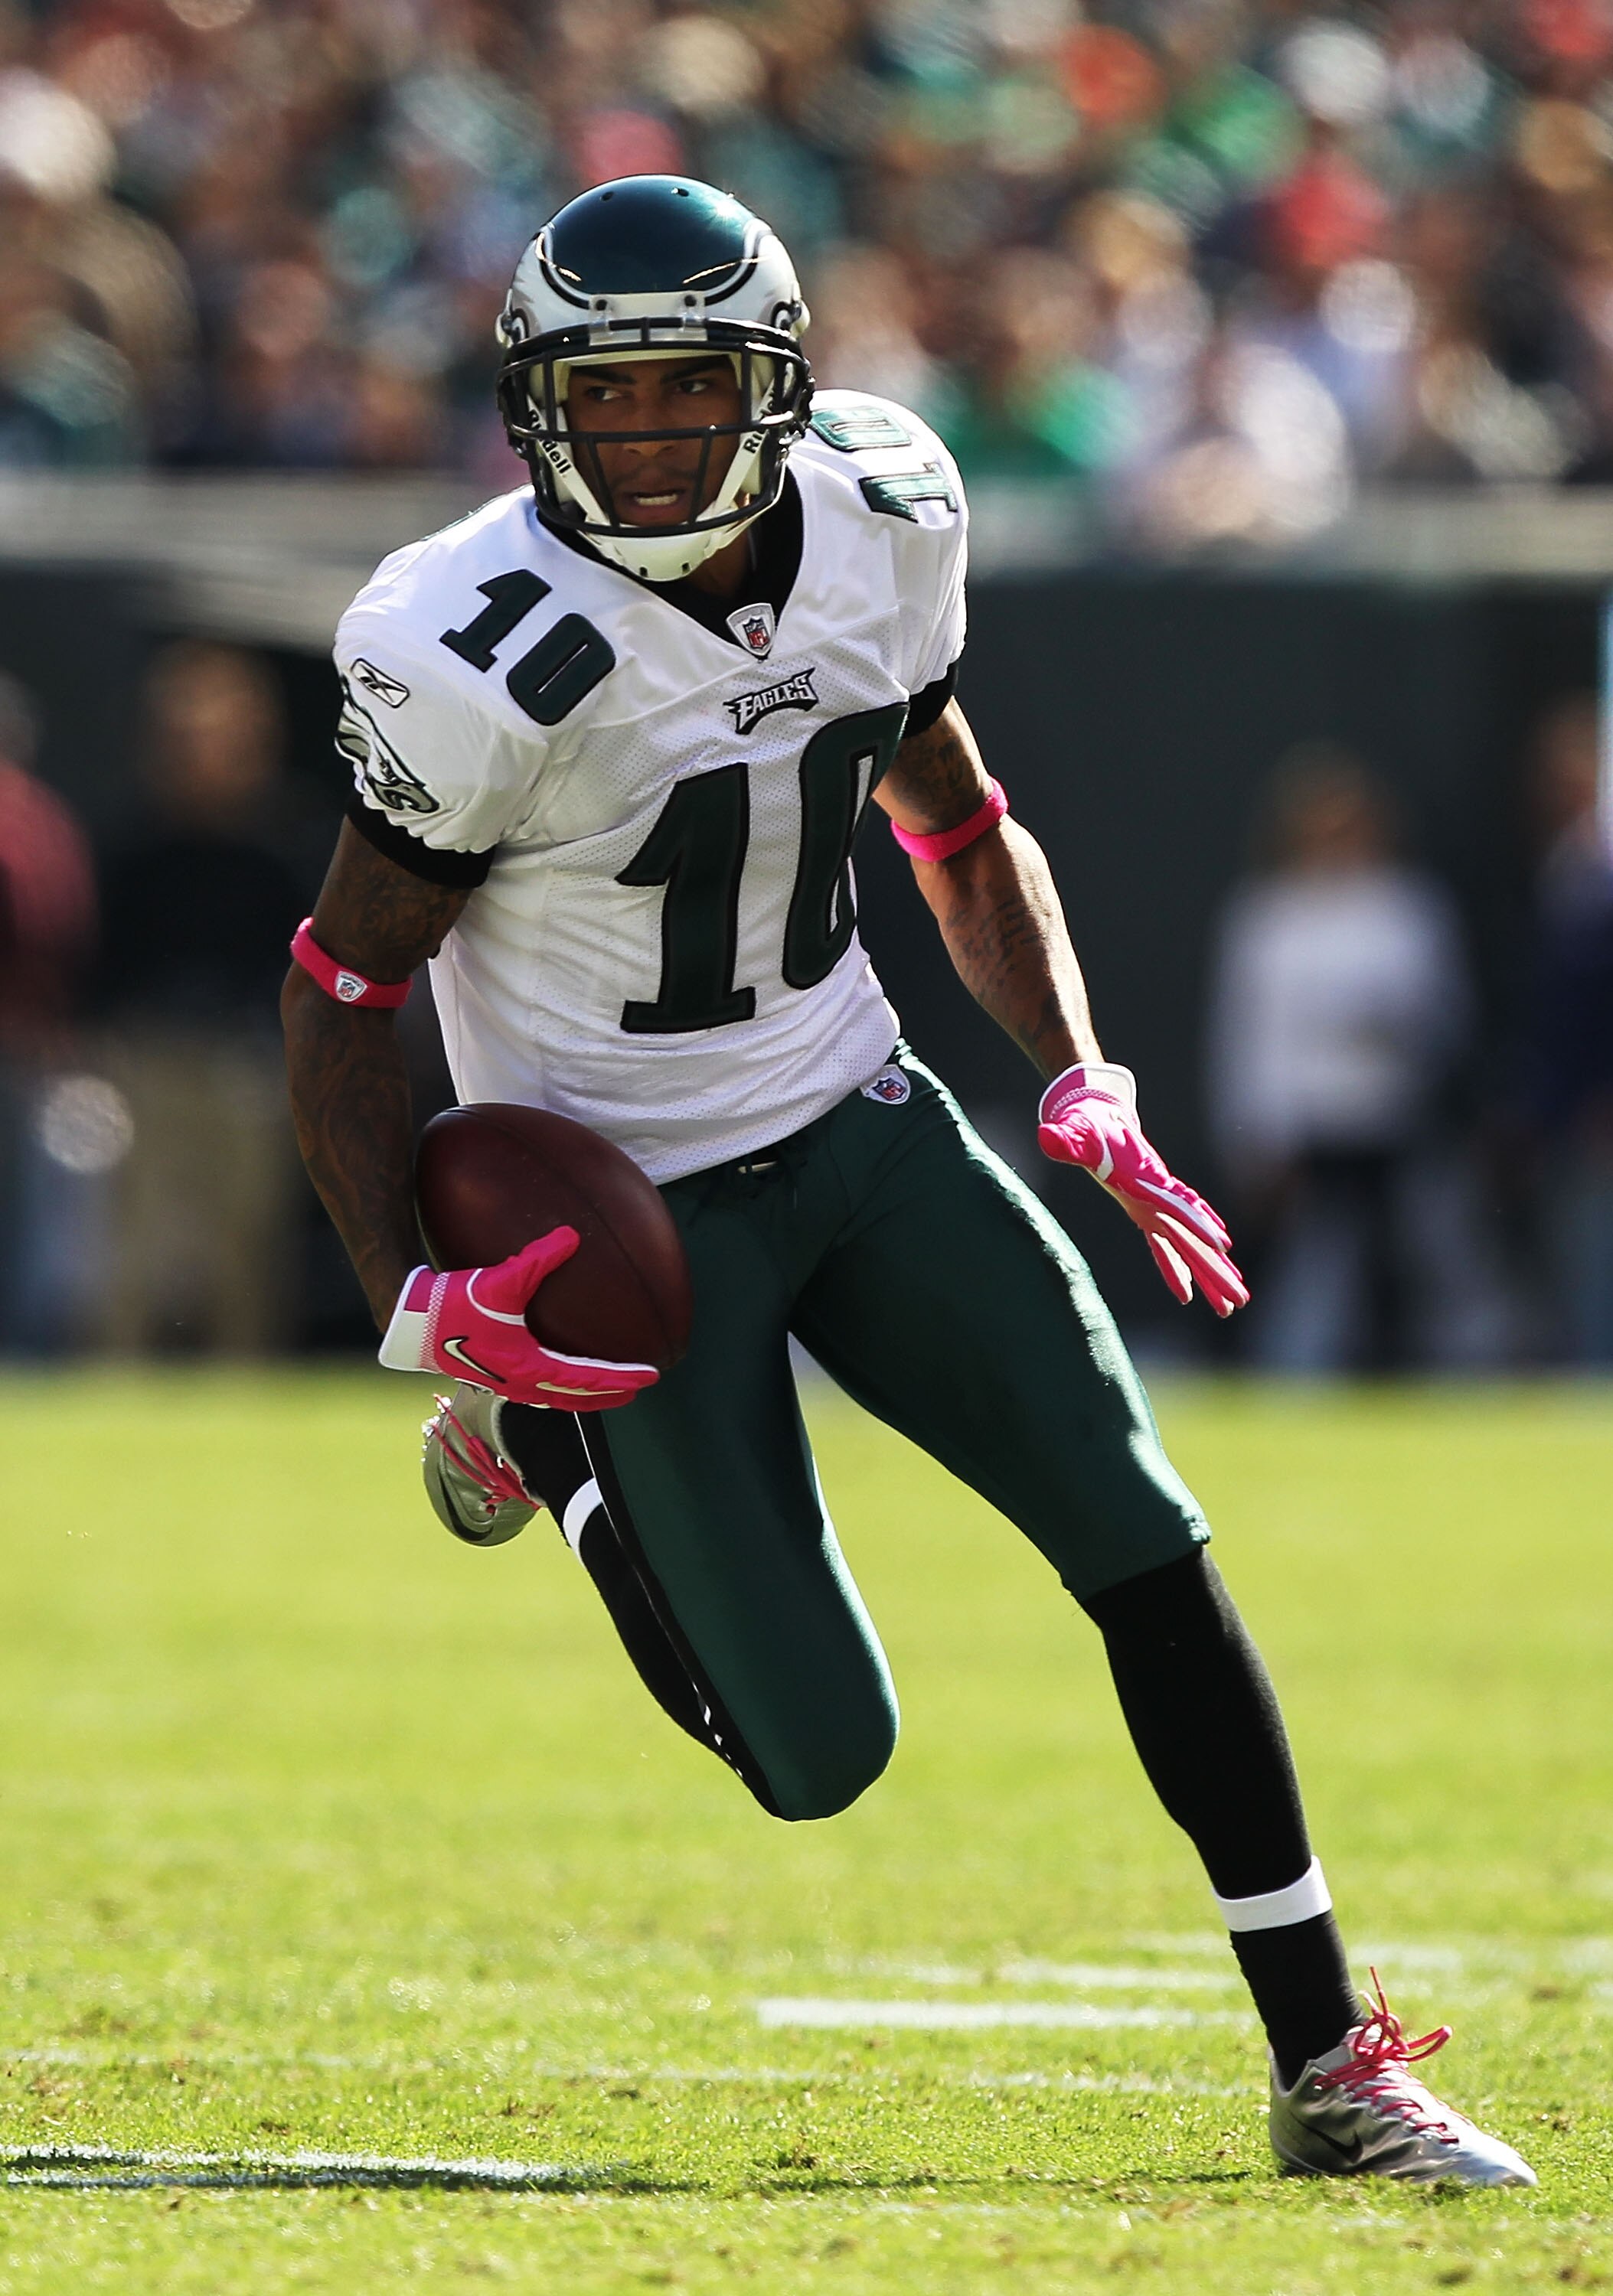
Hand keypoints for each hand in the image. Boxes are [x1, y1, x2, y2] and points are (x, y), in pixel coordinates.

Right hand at [379, 1228, 659, 1406]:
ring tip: (607, 1386)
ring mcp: (506, 1384)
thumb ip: (538, 1259)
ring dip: (586, 1394)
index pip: (586, 1379)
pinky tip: (563, 1371)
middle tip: (638, 1387)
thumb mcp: (499, 1281)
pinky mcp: (494, 1376)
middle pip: (576, 1397)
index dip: (620, 1378)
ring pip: (557, 1396)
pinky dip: (561, 1386)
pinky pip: (540, 1388)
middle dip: (609, 1393)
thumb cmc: (452, 1305)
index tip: (649, 1376)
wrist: (411, 1325)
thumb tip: (572, 1236)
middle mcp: (520, 1383)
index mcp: (527, 1366)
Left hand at [1037, 1063, 1248, 1317]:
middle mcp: (1159, 1198)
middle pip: (1194, 1239)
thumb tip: (1048, 1136)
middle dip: (1218, 1270)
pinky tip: (1190, 1295)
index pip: (1179, 1207)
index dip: (1199, 1225)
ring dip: (1210, 1276)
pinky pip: (1167, 1248)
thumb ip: (1067, 1140)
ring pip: (1188, 1248)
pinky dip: (1178, 1269)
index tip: (1222, 1245)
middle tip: (1241, 1299)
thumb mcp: (1077, 1134)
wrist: (1101, 1116)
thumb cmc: (1089, 1127)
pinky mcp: (1147, 1214)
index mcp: (1147, 1183)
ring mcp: (1157, 1207)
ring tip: (1232, 1306)